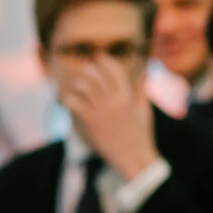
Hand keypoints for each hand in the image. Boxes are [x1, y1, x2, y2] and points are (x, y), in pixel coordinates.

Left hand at [58, 56, 159, 179]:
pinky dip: (70, 99)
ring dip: (78, 83)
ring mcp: (102, 112)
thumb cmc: (141, 134)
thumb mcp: (144, 109)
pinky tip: (68, 99)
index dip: (105, 61)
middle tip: (84, 70)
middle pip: (97, 76)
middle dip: (88, 70)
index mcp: (127, 96)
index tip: (98, 56)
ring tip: (76, 85)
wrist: (134, 157)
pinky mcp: (91, 123)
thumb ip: (141, 89)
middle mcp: (114, 101)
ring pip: (85, 88)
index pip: (114, 71)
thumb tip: (144, 71)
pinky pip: (76, 105)